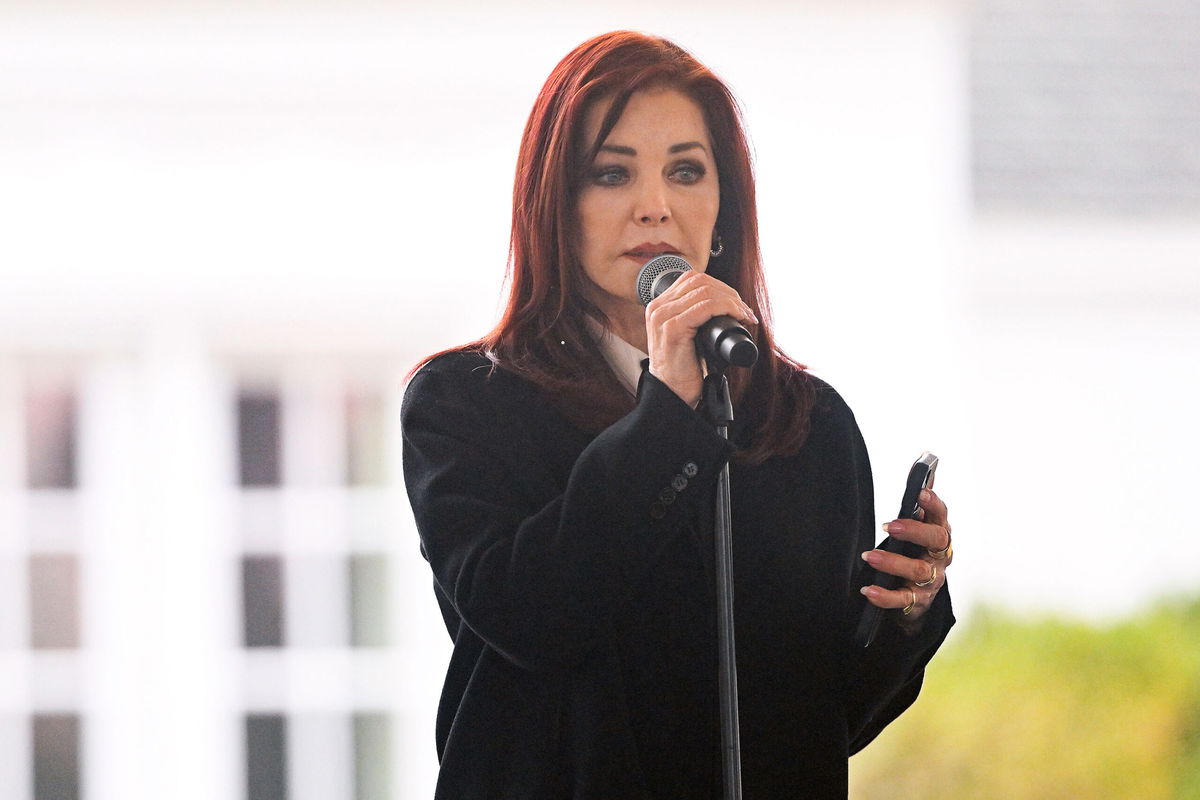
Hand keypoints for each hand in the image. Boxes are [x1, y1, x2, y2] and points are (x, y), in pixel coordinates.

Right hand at [644, 271, 756, 406]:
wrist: (673, 394)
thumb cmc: (684, 369)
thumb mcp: (687, 336)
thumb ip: (695, 317)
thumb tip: (728, 305)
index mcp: (659, 307)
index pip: (692, 279)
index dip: (720, 287)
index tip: (737, 304)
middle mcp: (657, 308)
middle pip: (700, 281)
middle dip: (729, 293)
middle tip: (745, 311)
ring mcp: (663, 317)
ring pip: (705, 291)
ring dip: (732, 301)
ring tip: (745, 315)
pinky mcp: (673, 329)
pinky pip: (706, 307)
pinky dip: (728, 308)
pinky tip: (738, 317)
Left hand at [859, 486, 952, 623]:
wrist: (916, 594)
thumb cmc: (914, 551)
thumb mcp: (917, 526)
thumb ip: (919, 500)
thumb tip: (925, 459)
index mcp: (940, 534)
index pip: (942, 516)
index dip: (933, 504)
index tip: (919, 492)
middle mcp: (940, 557)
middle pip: (936, 541)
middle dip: (914, 531)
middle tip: (888, 525)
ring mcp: (931, 580)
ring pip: (919, 570)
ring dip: (893, 562)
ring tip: (868, 555)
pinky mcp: (917, 601)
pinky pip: (903, 600)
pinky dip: (885, 596)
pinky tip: (867, 589)